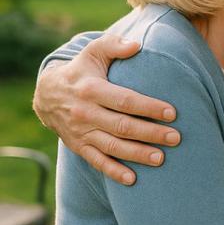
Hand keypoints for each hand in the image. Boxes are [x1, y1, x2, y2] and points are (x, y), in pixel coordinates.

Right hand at [33, 35, 178, 184]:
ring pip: (112, 146)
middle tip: (176, 138)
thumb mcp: (94, 51)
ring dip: (137, 154)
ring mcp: (81, 132)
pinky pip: (96, 161)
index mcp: (92, 90)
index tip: (172, 113)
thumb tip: (138, 45)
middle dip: (150, 133)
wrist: (47, 93)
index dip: (149, 107)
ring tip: (161, 159)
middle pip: (122, 126)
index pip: (125, 100)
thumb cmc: (81, 69)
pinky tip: (132, 179)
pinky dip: (113, 172)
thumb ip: (115, 45)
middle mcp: (85, 113)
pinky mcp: (78, 146)